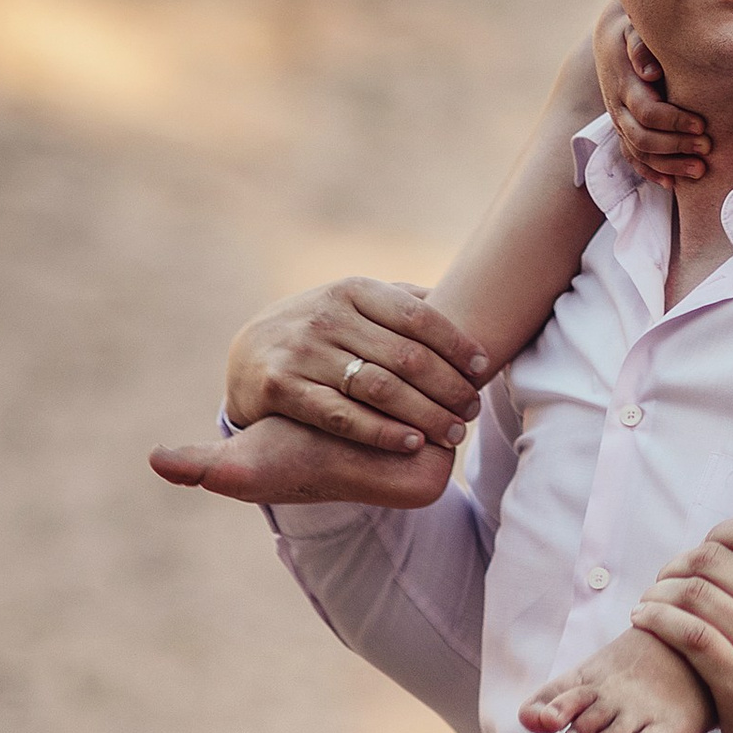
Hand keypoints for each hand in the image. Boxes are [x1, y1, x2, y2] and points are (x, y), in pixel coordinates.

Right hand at [221, 278, 488, 456]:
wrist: (248, 351)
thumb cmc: (322, 328)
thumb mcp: (355, 303)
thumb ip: (403, 301)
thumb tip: (465, 295)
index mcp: (354, 289)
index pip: (419, 317)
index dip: (457, 344)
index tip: (484, 368)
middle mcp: (328, 315)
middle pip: (405, 356)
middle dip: (447, 386)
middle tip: (472, 411)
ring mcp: (302, 350)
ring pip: (379, 388)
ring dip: (423, 413)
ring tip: (452, 433)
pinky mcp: (281, 386)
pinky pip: (341, 416)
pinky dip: (381, 432)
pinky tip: (411, 443)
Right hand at [597, 6, 708, 184]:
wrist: (611, 36)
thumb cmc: (634, 29)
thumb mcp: (635, 28)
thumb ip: (642, 46)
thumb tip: (651, 71)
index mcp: (624, 81)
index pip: (647, 112)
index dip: (674, 122)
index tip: (702, 125)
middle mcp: (617, 105)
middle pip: (642, 137)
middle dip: (675, 147)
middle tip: (707, 148)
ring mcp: (618, 120)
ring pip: (638, 152)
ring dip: (668, 165)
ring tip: (699, 171)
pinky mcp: (622, 128)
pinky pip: (631, 157)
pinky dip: (650, 172)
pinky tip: (671, 183)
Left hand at [629, 521, 732, 732]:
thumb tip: (726, 560)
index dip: (721, 533)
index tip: (699, 552)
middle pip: (716, 560)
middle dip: (677, 565)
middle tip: (662, 582)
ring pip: (696, 593)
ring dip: (659, 593)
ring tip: (646, 604)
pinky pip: (689, 635)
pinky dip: (657, 620)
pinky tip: (644, 621)